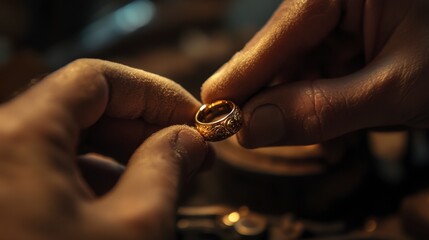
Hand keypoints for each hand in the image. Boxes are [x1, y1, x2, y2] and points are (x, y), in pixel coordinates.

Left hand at [0, 59, 208, 238]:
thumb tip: (190, 139)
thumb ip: (167, 168)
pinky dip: (95, 179)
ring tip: (167, 177)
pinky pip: (51, 171)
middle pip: (82, 109)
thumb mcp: (134, 228)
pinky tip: (126, 200)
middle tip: (188, 150)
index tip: (192, 115)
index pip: (96, 79)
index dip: (155, 93)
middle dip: (143, 128)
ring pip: (68, 141)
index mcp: (18, 139)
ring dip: (124, 155)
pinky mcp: (4, 198)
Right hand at [202, 0, 428, 146]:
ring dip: (305, 105)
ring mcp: (343, 15)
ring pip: (298, 68)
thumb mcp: (399, 88)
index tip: (211, 115)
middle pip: (280, 54)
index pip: (273, 37)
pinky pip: (321, 70)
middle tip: (269, 137)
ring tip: (335, 134)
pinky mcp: (352, 34)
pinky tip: (343, 119)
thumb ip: (322, 109)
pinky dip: (326, 100)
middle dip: (277, 99)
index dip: (240, 80)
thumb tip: (253, 127)